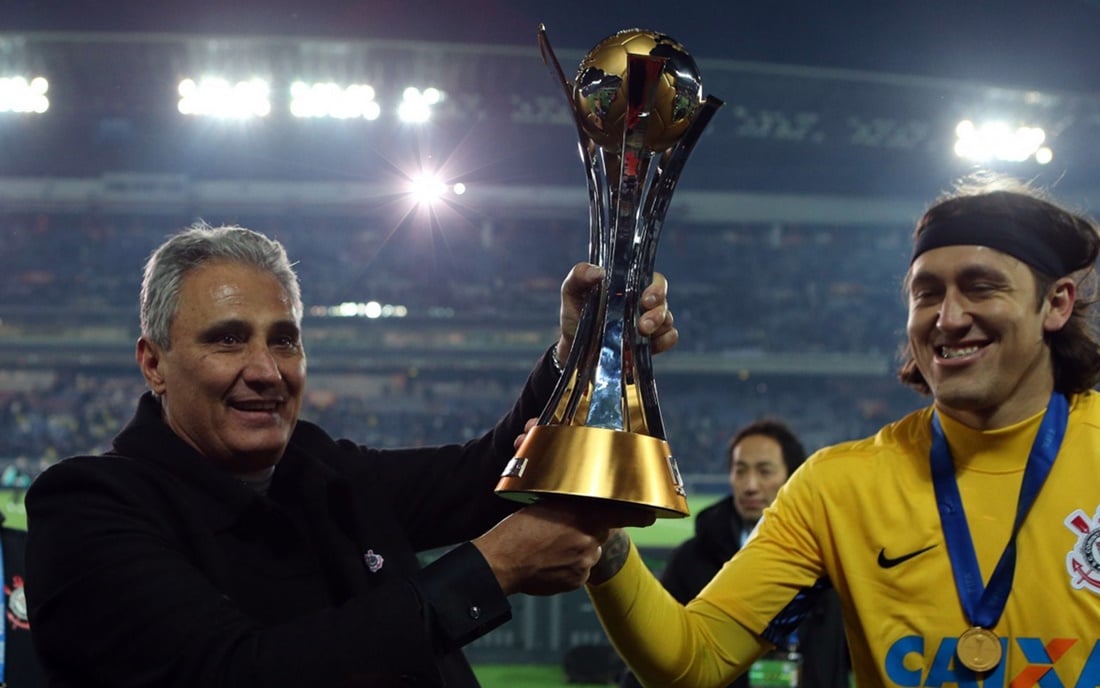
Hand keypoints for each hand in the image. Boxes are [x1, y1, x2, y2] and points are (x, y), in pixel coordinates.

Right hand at [473, 499, 654, 595]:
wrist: (502, 562)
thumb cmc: (518, 530)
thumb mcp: (544, 505)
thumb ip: (570, 505)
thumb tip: (584, 505)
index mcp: (583, 516)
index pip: (623, 514)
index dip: (640, 514)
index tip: (651, 513)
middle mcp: (589, 539)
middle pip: (599, 533)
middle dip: (586, 531)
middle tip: (562, 530)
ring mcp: (585, 562)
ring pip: (588, 553)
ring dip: (576, 550)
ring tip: (549, 548)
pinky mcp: (578, 581)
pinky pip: (580, 571)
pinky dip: (568, 567)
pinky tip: (549, 562)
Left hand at [556, 263, 677, 363]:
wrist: (573, 345)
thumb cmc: (576, 312)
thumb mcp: (572, 290)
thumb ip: (580, 274)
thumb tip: (599, 273)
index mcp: (629, 285)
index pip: (654, 280)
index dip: (656, 288)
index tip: (646, 300)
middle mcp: (642, 302)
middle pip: (663, 301)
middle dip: (657, 312)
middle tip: (643, 324)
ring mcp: (648, 323)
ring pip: (668, 319)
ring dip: (660, 326)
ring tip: (642, 333)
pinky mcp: (650, 343)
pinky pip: (670, 337)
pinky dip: (667, 340)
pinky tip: (654, 344)